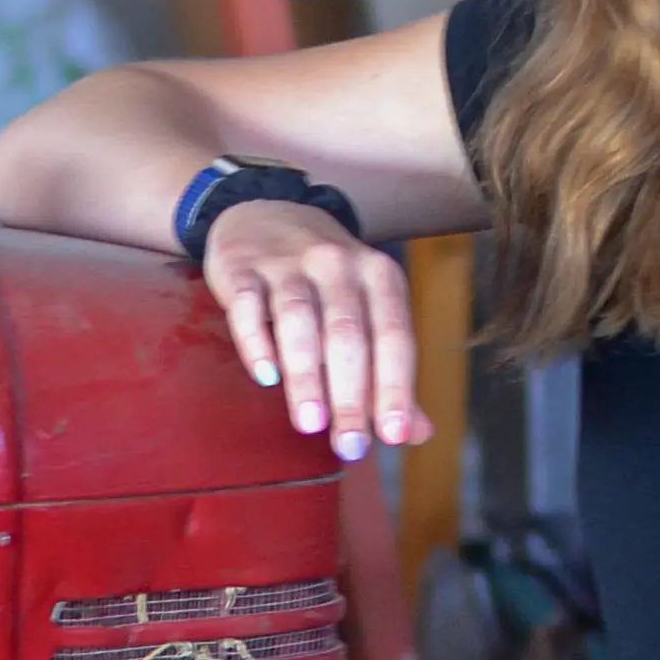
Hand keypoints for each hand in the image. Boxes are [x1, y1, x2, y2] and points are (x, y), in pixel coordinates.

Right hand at [205, 199, 429, 463]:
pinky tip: (266, 376)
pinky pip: (249, 305)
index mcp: (378, 276)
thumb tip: (416, 433)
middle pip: (347, 333)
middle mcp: (338, 263)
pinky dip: (256, 341)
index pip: (393, 337)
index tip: (394, 435)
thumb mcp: (366, 310)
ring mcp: (288, 263)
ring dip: (305, 375)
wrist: (263, 213)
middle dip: (350, 394)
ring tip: (310, 423)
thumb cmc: (324, 282)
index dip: (395, 387)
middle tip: (349, 445)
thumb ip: (388, 372)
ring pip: (299, 320)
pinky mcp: (243, 267)